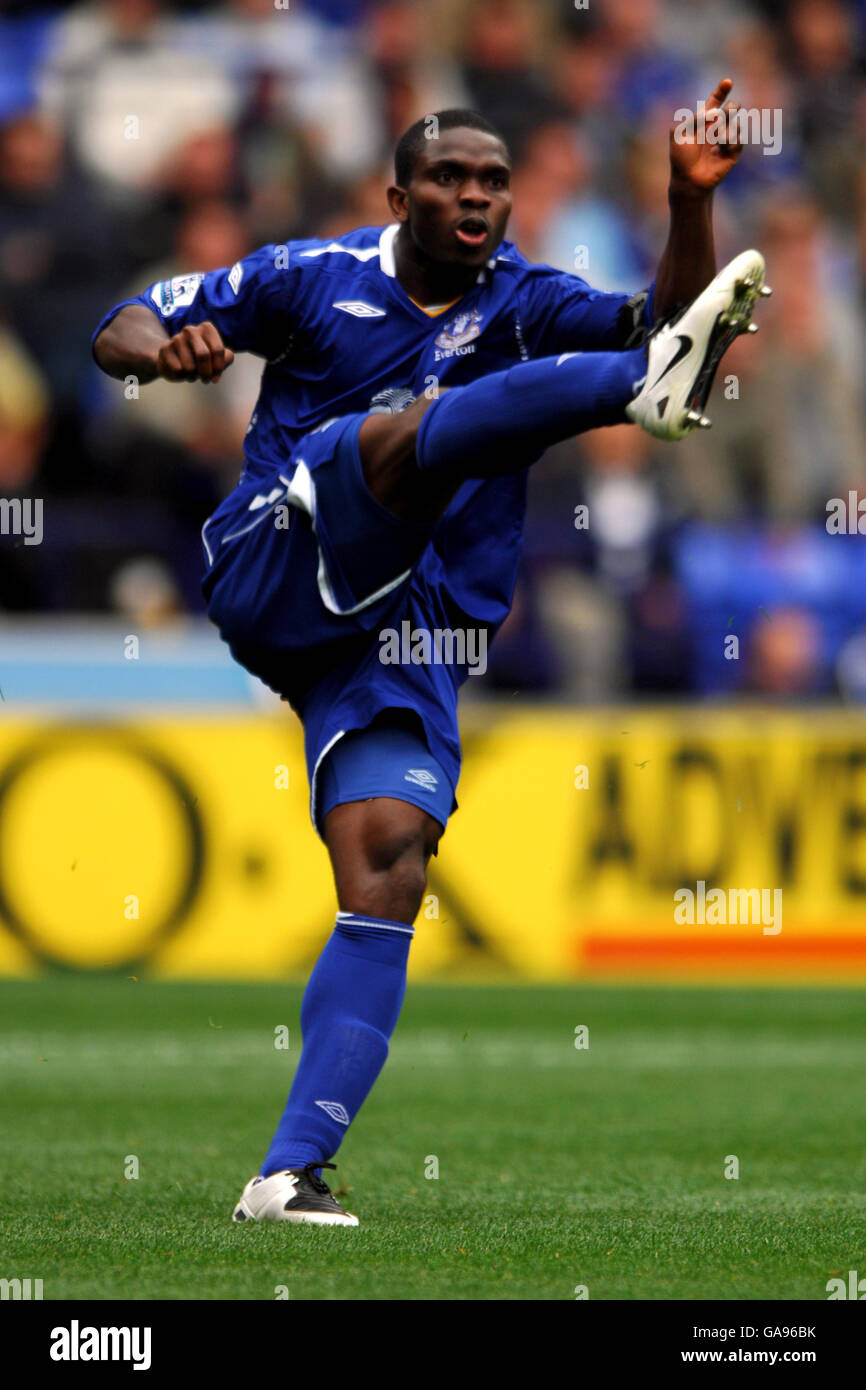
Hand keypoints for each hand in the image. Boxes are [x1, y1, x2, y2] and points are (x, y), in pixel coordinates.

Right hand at [156, 321, 234, 382]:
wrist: (173, 360)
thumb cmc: (198, 360)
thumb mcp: (215, 359)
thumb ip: (226, 358)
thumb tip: (227, 357)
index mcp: (207, 328)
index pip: (218, 350)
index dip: (219, 368)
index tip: (216, 377)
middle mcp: (191, 330)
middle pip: (203, 355)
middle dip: (206, 373)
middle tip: (206, 380)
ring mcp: (176, 338)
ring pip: (189, 366)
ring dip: (193, 376)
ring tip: (191, 374)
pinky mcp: (165, 349)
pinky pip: (177, 370)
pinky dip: (181, 376)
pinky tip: (180, 371)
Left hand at [669, 78, 743, 197]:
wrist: (688, 179)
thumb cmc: (681, 158)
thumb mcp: (680, 134)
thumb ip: (692, 118)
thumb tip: (712, 113)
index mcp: (704, 120)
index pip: (715, 101)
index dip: (721, 91)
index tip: (727, 82)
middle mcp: (717, 127)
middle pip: (732, 108)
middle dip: (732, 108)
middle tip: (727, 113)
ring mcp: (726, 139)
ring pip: (736, 124)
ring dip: (726, 129)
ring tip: (716, 139)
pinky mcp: (732, 152)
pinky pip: (738, 139)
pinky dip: (730, 141)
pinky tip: (722, 148)